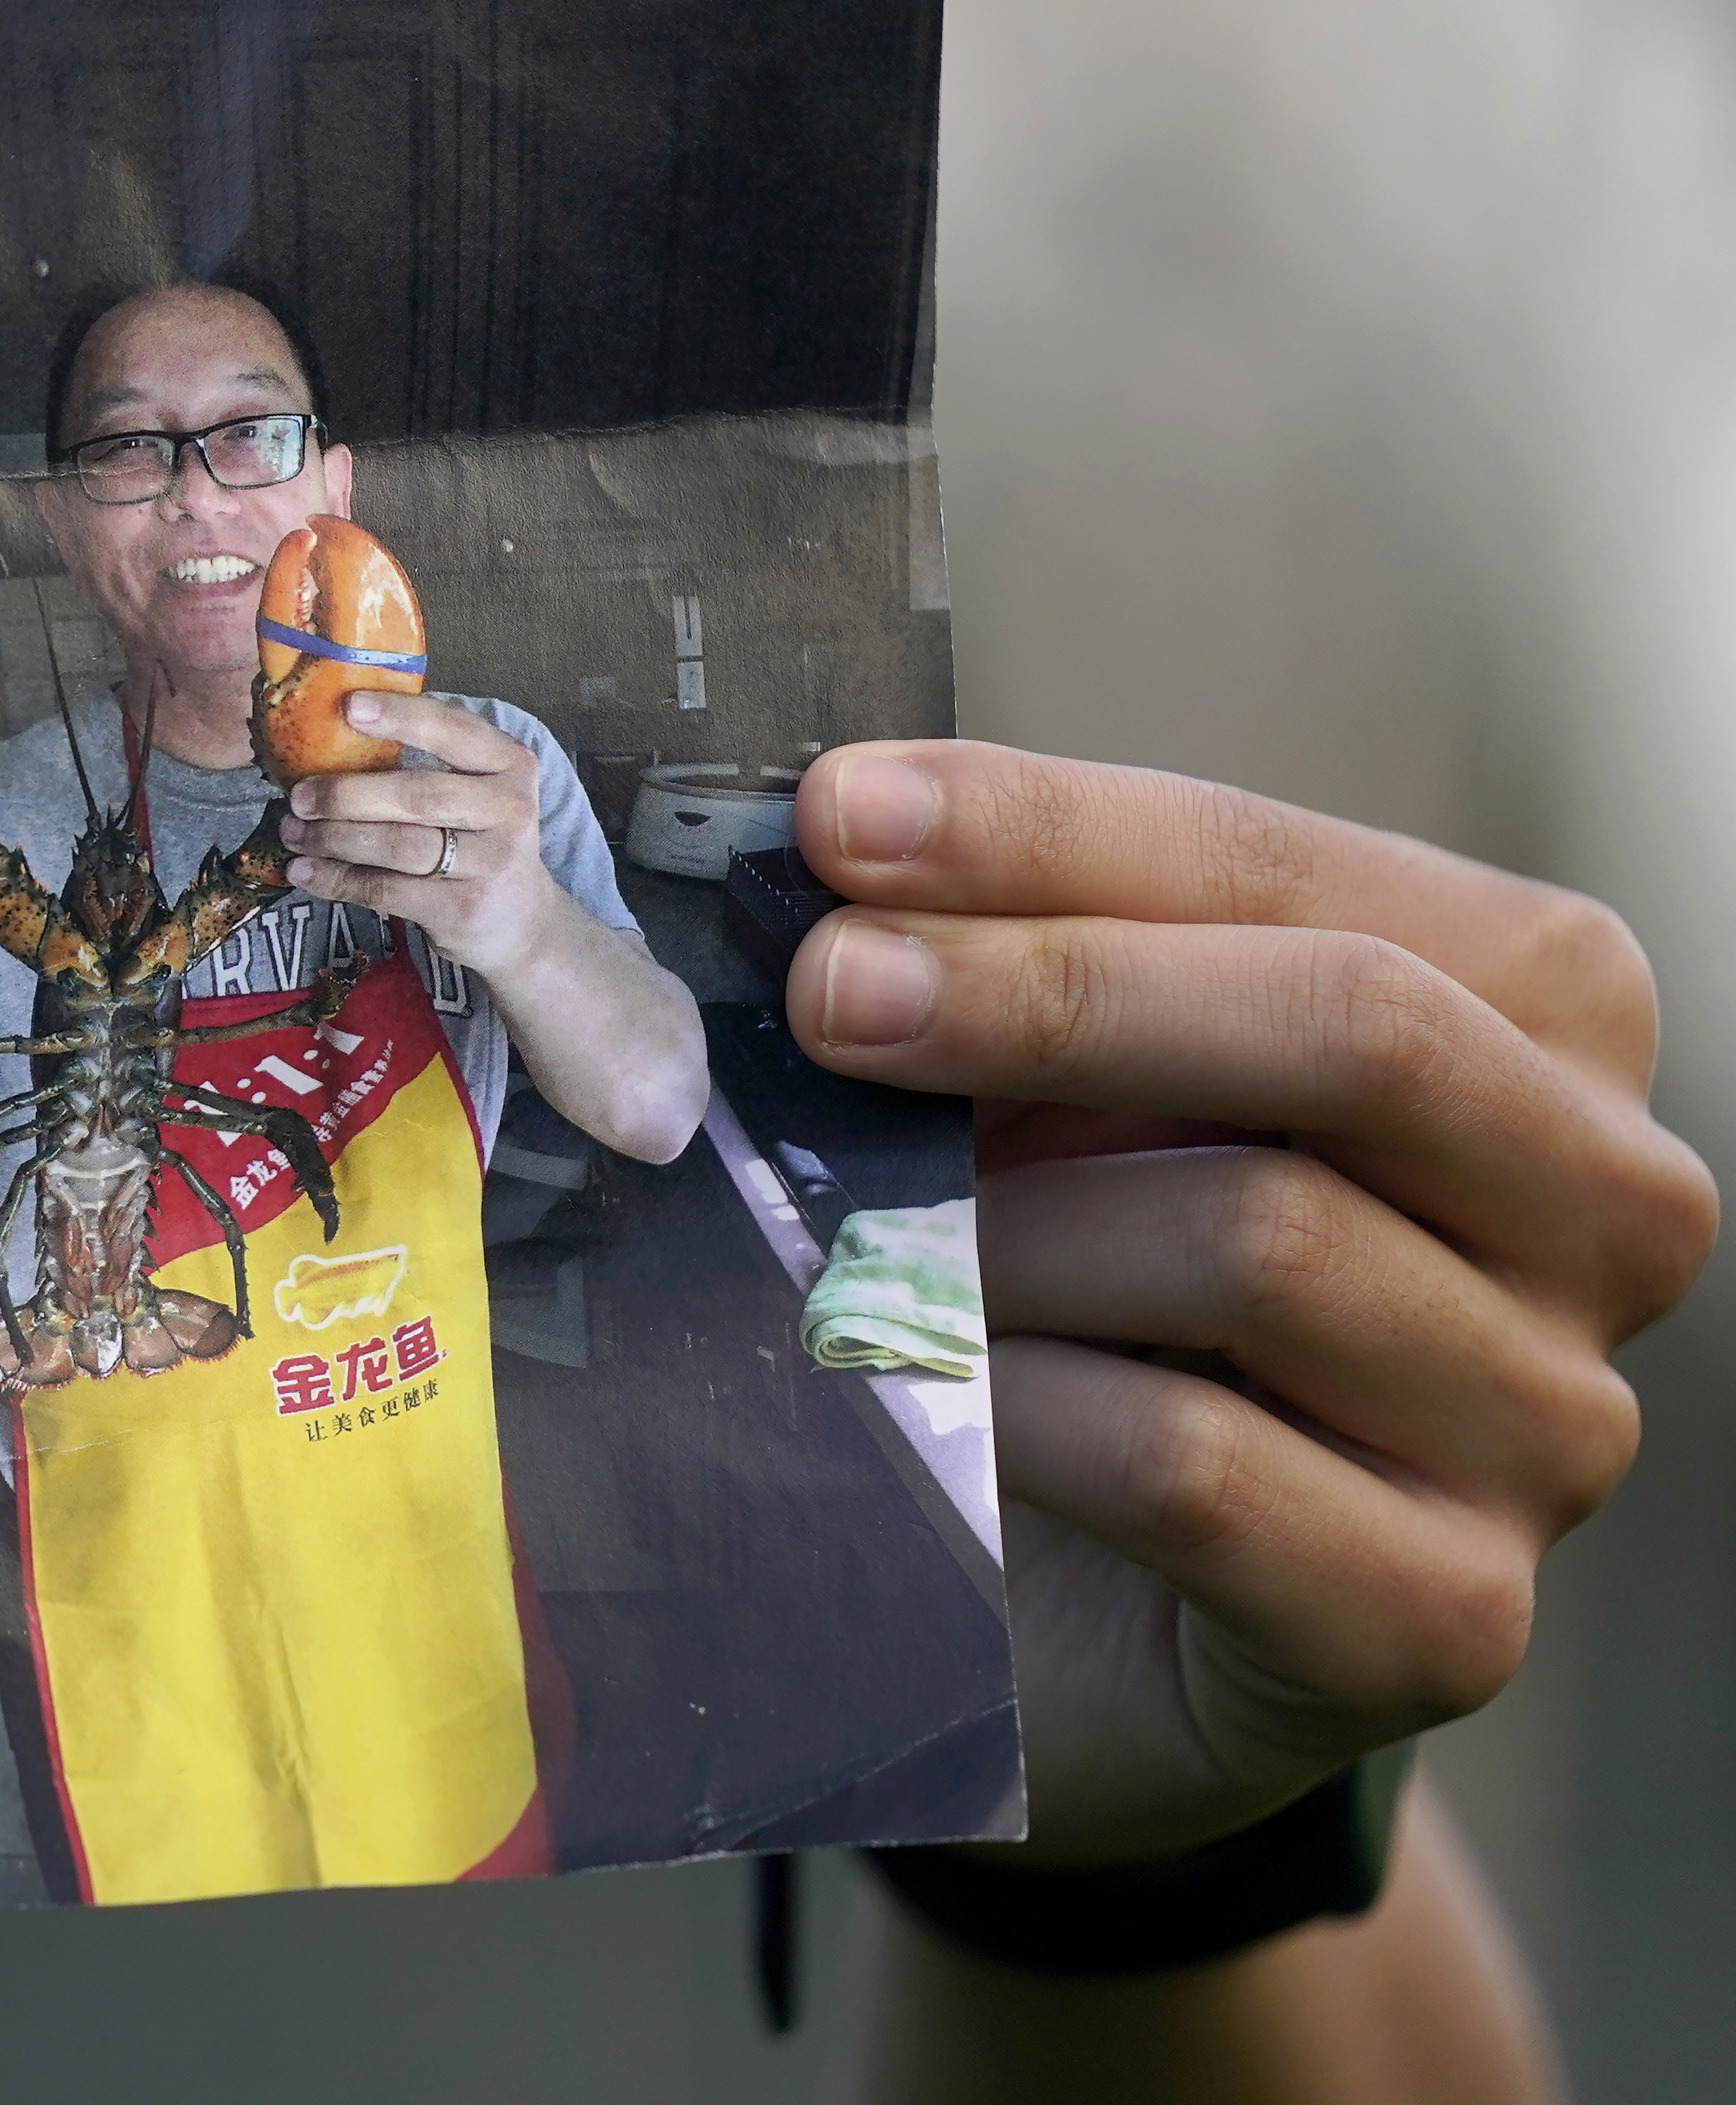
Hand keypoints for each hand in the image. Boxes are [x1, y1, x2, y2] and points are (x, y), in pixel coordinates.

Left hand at [279, 689, 562, 969]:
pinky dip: (337, 880)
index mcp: (510, 764)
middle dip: (348, 793)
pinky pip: (386, 890)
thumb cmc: (479, 839)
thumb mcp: (476, 792)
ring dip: (333, 838)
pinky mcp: (462, 909)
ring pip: (397, 846)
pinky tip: (303, 872)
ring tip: (292, 832)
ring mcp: (490, 863)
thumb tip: (335, 728)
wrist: (521, 921)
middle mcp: (508, 809)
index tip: (348, 706)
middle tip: (299, 795)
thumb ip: (431, 760)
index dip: (401, 716)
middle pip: (418, 795)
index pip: (454, 729)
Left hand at [788, 740, 1714, 1863]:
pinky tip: (916, 1387)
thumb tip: (838, 846)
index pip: (1296, 870)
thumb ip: (1018, 963)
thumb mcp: (1080, 1093)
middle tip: (828, 993)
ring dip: (1011, 1227)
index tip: (841, 817)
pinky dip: (1019, 1405)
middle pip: (1353, 1029)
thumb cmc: (1104, 1295)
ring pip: (1267, 1247)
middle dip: (1054, 992)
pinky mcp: (1445, 1614)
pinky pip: (1201, 1465)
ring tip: (858, 1239)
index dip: (1055, 830)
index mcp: (1540, 1020)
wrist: (1102, 1609)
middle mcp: (1604, 1208)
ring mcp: (1550, 1424)